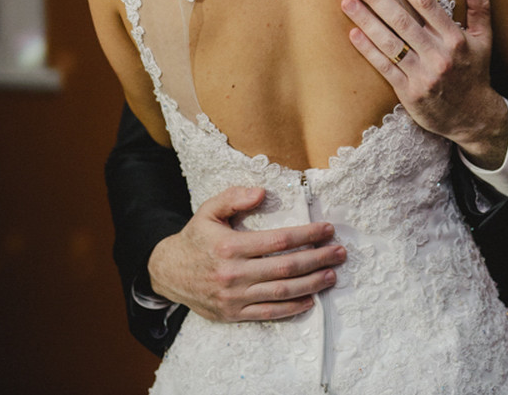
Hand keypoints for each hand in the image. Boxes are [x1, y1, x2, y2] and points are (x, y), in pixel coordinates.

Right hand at [147, 186, 345, 321]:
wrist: (168, 272)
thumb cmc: (195, 238)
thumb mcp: (208, 210)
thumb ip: (234, 198)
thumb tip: (262, 193)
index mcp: (229, 246)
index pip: (278, 241)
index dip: (306, 235)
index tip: (327, 230)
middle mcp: (233, 273)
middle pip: (285, 268)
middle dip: (317, 259)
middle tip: (339, 253)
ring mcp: (234, 297)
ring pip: (281, 292)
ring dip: (311, 284)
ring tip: (331, 275)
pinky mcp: (233, 313)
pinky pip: (268, 313)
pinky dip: (291, 308)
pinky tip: (310, 299)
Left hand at [341, 0, 507, 167]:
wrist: (473, 118)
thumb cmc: (475, 73)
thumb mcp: (484, 40)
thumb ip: (480, 8)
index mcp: (455, 38)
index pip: (426, 3)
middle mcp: (439, 54)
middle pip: (402, 20)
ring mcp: (423, 74)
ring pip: (390, 43)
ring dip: (366, 21)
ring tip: (347, 2)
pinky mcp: (409, 93)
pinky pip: (385, 67)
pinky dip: (368, 50)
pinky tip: (353, 33)